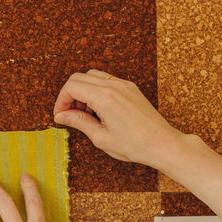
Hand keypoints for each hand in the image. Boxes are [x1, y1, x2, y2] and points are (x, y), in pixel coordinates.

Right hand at [53, 69, 183, 167]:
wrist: (162, 143)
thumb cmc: (135, 145)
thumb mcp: (101, 137)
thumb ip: (79, 122)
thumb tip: (61, 115)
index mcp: (105, 98)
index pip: (72, 87)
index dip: (61, 100)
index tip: (60, 114)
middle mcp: (114, 86)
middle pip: (79, 77)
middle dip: (69, 94)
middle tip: (69, 114)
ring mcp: (124, 85)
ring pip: (92, 76)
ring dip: (82, 91)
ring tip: (85, 114)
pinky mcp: (130, 88)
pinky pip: (106, 81)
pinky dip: (96, 91)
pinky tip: (99, 110)